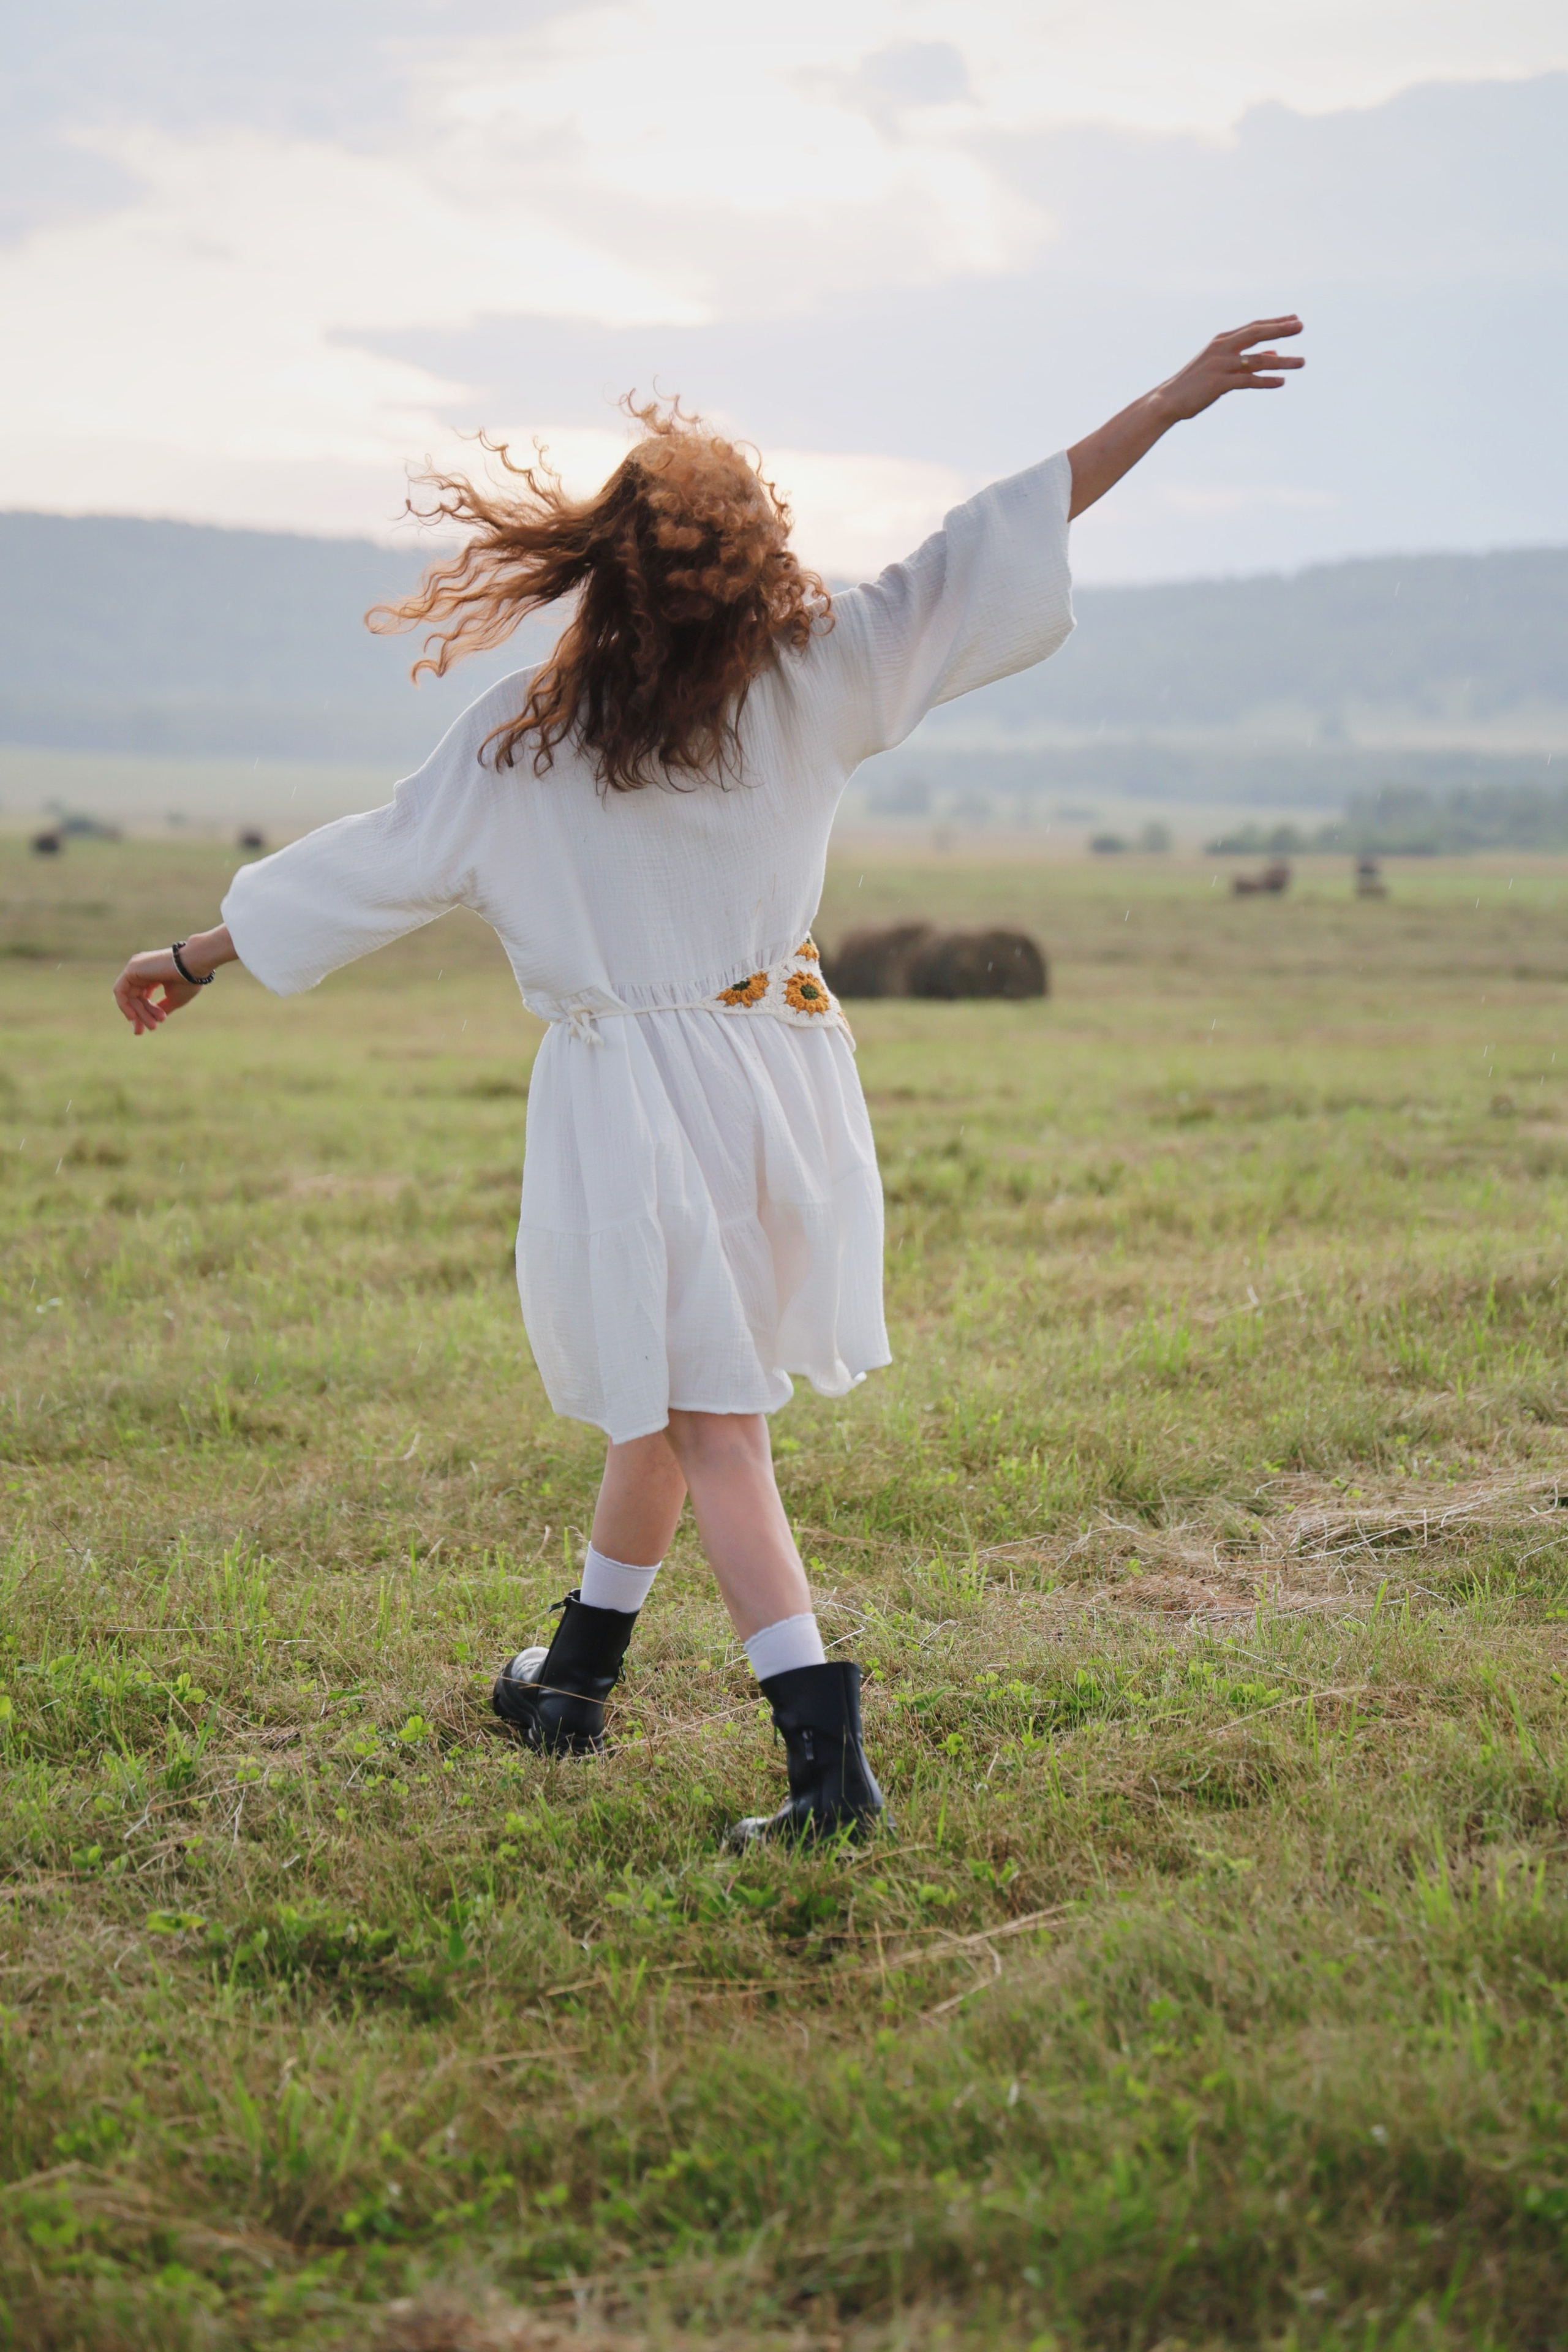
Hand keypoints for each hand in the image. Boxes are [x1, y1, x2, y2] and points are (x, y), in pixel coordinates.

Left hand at [112, 925, 234, 1034]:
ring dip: (138, 1013)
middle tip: (148, 1030)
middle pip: (135, 997)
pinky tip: (133, 1017)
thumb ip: (161, 1007)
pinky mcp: (132, 968)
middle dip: (141, 1015)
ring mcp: (136, 967)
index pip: (143, 996)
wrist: (194, 965)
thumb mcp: (174, 998)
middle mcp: (142, 970)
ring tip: (151, 1026)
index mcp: (152, 975)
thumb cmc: (189, 980)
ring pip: (129, 996)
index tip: (154, 1026)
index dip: (147, 1012)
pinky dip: (124, 1005)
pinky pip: (120, 991)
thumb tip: (154, 1020)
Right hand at [1153, 316, 1304, 421]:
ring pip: (1257, 360)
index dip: (1275, 322)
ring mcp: (1220, 365)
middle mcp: (1221, 348)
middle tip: (1301, 326)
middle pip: (1256, 333)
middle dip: (1280, 329)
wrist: (1168, 400)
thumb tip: (1274, 353)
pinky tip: (1281, 382)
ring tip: (1302, 362)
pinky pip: (1248, 381)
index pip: (1254, 327)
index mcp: (1221, 341)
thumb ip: (1248, 358)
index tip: (1295, 319)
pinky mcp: (1219, 383)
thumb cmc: (1195, 384)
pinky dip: (1266, 381)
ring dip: (1282, 361)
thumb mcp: (1221, 367)